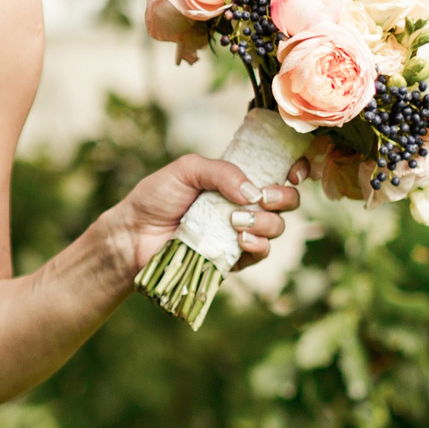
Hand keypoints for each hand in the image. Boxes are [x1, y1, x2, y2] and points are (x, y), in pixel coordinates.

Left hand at [107, 154, 305, 274]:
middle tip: (263, 197)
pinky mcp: (234, 257)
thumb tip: (254, 191)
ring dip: (266, 222)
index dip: (294, 170)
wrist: (134, 234)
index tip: (294, 172)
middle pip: (287, 201)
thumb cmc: (156, 197)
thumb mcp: (187, 169)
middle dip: (284, 197)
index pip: (278, 171)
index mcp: (236, 180)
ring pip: (277, 227)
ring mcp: (240, 231)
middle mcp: (243, 204)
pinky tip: (240, 238)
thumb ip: (221, 171)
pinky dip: (257, 244)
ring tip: (236, 220)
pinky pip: (261, 252)